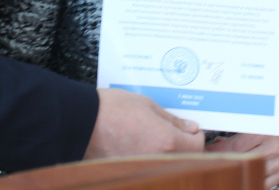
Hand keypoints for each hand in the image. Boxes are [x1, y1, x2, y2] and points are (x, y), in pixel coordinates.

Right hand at [85, 87, 203, 158]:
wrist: (80, 123)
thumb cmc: (111, 109)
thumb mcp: (147, 104)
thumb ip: (172, 119)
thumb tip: (190, 127)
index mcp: (167, 141)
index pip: (198, 145)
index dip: (195, 134)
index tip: (189, 128)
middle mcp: (159, 160)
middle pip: (185, 158)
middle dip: (183, 145)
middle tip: (174, 131)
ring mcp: (144, 169)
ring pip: (167, 163)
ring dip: (166, 152)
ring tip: (152, 136)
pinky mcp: (131, 173)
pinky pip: (149, 167)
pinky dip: (149, 157)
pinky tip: (139, 144)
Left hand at [205, 110, 278, 188]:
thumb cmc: (277, 128)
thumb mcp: (259, 126)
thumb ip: (239, 137)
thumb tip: (217, 144)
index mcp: (265, 133)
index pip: (237, 145)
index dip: (219, 150)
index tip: (206, 152)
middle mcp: (273, 149)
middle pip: (242, 160)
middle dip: (225, 162)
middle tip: (210, 163)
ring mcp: (278, 164)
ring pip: (252, 173)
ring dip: (236, 173)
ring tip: (223, 172)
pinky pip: (262, 183)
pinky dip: (250, 181)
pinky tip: (239, 179)